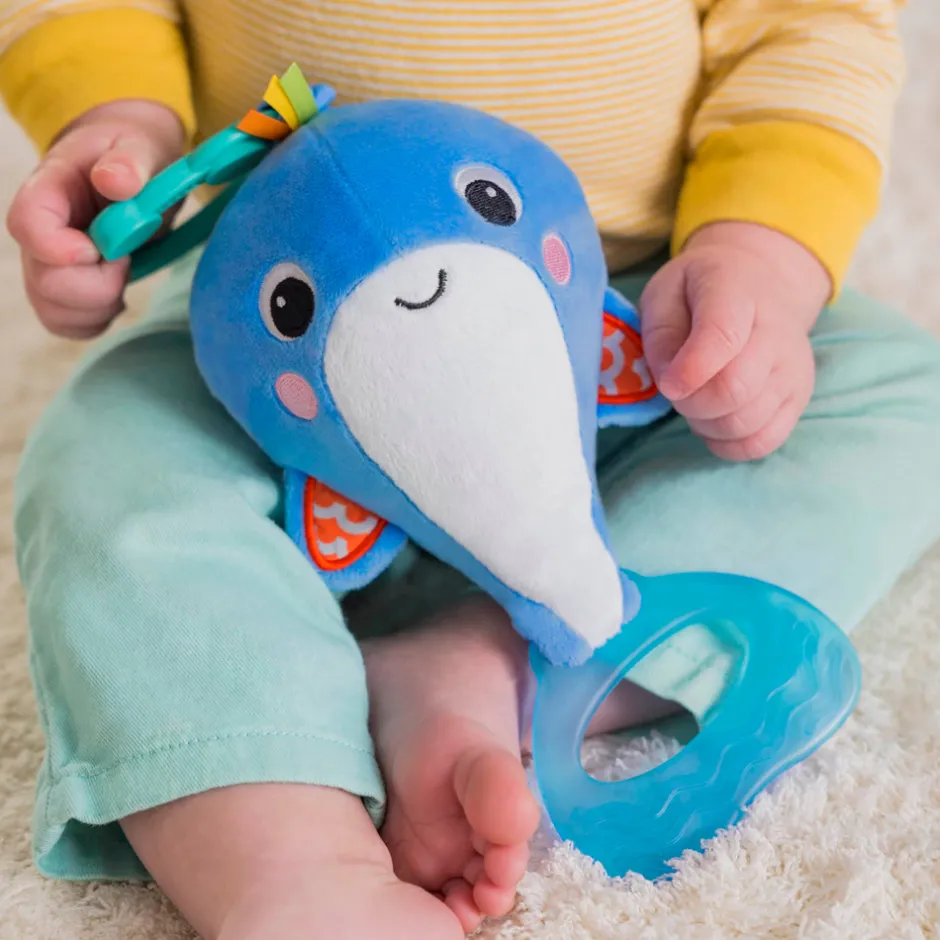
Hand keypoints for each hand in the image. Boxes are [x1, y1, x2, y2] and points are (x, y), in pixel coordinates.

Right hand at [6, 100, 184, 338]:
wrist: (130, 169)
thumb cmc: (132, 155)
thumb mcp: (139, 145)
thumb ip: (128, 161)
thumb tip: (117, 181)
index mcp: (48, 190)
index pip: (27, 225)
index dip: (61, 248)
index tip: (104, 249)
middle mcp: (38, 235)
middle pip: (45, 283)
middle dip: (98, 284)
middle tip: (127, 257)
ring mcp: (47, 266)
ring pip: (54, 311)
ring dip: (101, 305)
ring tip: (123, 271)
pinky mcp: (65, 291)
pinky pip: (70, 325)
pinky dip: (99, 319)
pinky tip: (118, 293)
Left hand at [639, 222, 831, 460]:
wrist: (763, 283)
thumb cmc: (701, 291)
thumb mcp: (666, 293)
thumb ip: (661, 335)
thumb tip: (671, 384)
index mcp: (737, 294)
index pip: (723, 337)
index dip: (690, 370)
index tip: (668, 385)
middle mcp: (777, 332)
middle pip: (734, 390)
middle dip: (691, 403)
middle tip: (678, 390)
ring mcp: (793, 368)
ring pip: (745, 423)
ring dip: (706, 424)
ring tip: (697, 400)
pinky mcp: (799, 398)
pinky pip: (762, 442)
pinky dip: (728, 444)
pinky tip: (715, 420)